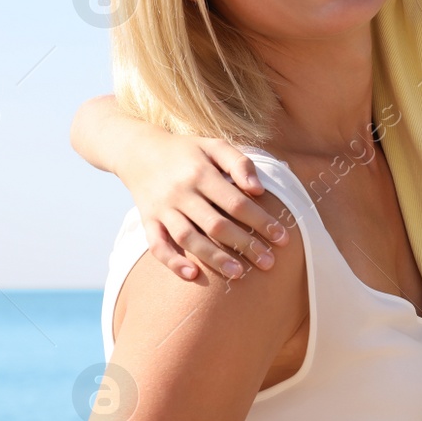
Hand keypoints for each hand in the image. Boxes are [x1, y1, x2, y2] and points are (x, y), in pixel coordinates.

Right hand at [123, 132, 286, 280]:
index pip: (236, 202)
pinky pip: (156, 245)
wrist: (138, 150)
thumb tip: (259, 189)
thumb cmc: (187, 151)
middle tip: (269, 262)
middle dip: (245, 245)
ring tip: (239, 274)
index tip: (282, 238)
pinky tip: (192, 274)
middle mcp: (180, 193)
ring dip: (214, 258)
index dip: (261, 221)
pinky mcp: (147, 221)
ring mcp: (162, 209)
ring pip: (188, 238)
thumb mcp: (214, 146)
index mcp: (201, 173)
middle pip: (216, 224)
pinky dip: (172, 261)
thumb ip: (239, 163)